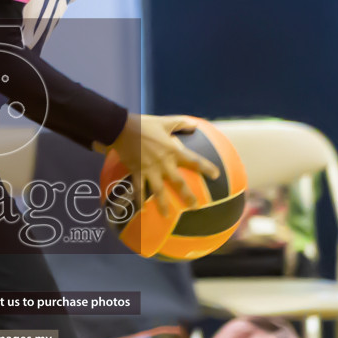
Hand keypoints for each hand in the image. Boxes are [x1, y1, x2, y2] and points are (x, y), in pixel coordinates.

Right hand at [106, 115, 220, 215]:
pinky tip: (143, 210)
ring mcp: (150, 170)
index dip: (206, 168)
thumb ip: (181, 123)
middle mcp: (164, 163)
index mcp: (173, 150)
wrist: (122, 128)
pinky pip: (139, 189)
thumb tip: (195, 125)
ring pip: (159, 191)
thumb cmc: (145, 124)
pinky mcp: (137, 172)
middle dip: (187, 195)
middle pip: (178, 182)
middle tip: (195, 206)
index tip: (216, 175)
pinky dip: (140, 200)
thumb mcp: (165, 121)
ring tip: (166, 216)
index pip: (194, 161)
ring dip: (163, 204)